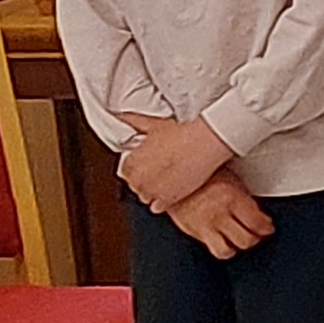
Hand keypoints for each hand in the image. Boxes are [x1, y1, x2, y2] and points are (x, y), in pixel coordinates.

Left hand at [116, 114, 232, 213]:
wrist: (203, 144)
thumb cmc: (181, 134)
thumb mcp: (153, 125)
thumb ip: (133, 121)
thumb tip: (120, 116)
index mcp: (131, 163)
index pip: (125, 171)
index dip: (137, 166)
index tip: (147, 162)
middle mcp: (138, 179)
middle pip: (135, 185)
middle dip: (144, 178)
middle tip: (159, 169)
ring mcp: (151, 191)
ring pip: (145, 196)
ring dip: (153, 189)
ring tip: (166, 178)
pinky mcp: (166, 200)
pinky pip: (156, 206)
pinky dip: (162, 200)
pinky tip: (170, 188)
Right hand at [172, 174, 277, 258]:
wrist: (172, 176)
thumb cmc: (202, 174)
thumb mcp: (230, 178)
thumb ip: (244, 196)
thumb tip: (259, 211)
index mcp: (232, 198)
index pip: (257, 222)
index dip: (266, 228)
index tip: (268, 227)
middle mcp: (219, 215)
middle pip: (245, 239)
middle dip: (255, 238)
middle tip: (258, 234)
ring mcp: (205, 226)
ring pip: (228, 250)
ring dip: (238, 246)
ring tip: (241, 239)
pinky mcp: (193, 232)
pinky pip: (212, 248)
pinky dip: (222, 249)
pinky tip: (225, 243)